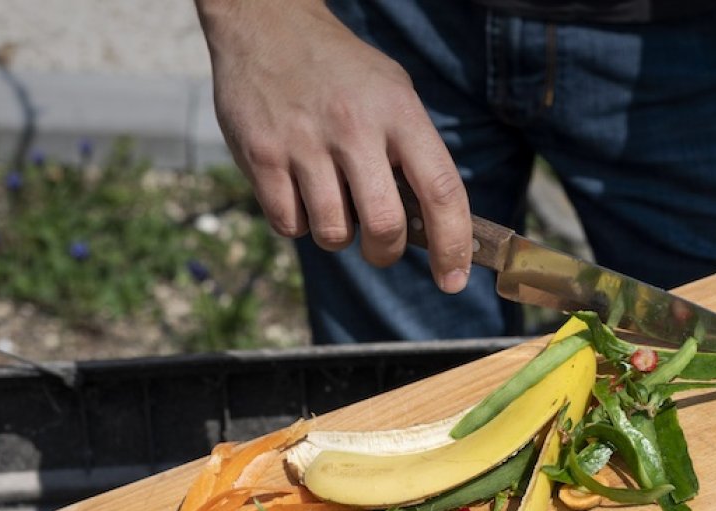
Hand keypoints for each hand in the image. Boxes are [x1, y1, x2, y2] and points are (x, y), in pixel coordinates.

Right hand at [195, 0, 472, 291]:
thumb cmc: (343, 73)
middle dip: (385, 251)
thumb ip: (414, 155)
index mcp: (398, 113)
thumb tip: (434, 230)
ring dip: (338, 235)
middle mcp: (353, 127)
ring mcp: (303, 142)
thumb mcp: (394, 95)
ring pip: (333, 234)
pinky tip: (298, 189)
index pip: (441, 190)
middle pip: (384, 226)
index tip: (454, 281)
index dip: (453, 244)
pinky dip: (298, 222)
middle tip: (380, 244)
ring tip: (332, 199)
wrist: (268, 24)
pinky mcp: (261, 156)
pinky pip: (289, 225)